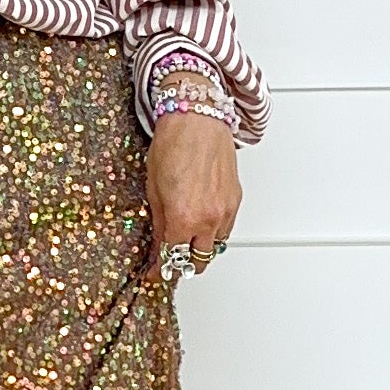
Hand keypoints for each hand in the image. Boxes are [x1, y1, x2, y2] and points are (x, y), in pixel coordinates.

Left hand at [146, 112, 239, 274]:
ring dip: (200, 250)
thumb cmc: (174, 143)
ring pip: (215, 247)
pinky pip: (226, 229)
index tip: (155, 272)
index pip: (172, 258)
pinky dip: (214, 233)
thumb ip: (158, 222)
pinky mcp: (236, 199)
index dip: (161, 268)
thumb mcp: (153, 188)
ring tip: (187, 244)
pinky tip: (203, 225)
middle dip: (183, 266)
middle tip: (171, 262)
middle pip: (198, 262)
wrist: (198, 118)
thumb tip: (158, 244)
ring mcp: (226, 210)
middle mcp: (209, 219)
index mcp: (184, 218)